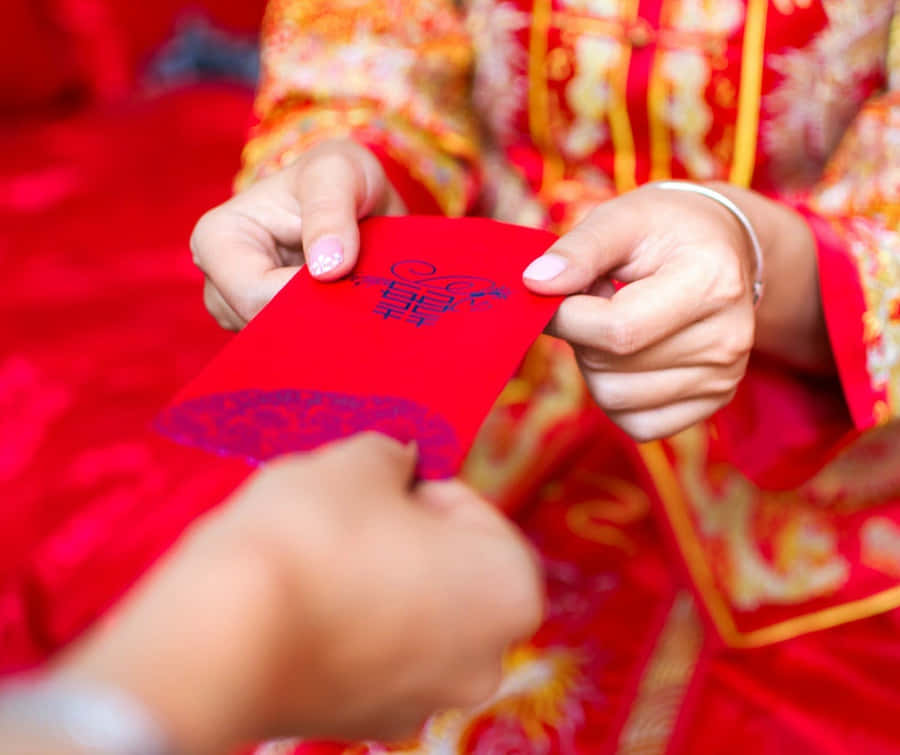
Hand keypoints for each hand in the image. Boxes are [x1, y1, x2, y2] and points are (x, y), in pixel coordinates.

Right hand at [57, 435, 542, 753]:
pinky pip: (370, 653)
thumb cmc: (310, 538)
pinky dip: (347, 625)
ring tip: (315, 558)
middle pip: (446, 568)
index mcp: (509, 591)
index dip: (420, 486)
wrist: (221, 636)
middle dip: (401, 534)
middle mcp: (484, 661)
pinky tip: (302, 604)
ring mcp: (425, 701)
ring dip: (374, 579)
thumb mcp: (359, 461)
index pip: (473, 511)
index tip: (377, 487)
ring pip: (408, 611)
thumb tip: (397, 462)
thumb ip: (395, 455)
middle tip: (346, 514)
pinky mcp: (365, 723)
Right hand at [190, 139, 405, 329]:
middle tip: (359, 297)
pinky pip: (295, 352)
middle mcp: (219, 282)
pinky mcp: (268, 332)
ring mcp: (240, 311)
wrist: (356, 200)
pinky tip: (346, 316)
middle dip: (314, 318)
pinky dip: (324, 339)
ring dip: (322, 330)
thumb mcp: (340, 173)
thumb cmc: (338, 177)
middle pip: (263, 328)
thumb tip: (327, 267)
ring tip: (353, 297)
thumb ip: (332, 210)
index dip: (303, 299)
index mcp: (218, 238)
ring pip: (281, 346)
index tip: (347, 284)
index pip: (253, 294)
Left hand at [523, 182, 828, 441]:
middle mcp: (728, 338)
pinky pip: (638, 424)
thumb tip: (535, 283)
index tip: (552, 295)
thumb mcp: (622, 218)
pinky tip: (630, 355)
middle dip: (582, 338)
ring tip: (618, 323)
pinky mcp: (715, 401)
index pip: (617, 331)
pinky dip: (617, 396)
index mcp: (710, 282)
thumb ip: (577, 250)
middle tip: (599, 301)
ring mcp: (724, 376)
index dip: (566, 318)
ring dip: (596, 366)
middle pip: (611, 370)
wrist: (724, 245)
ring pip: (615, 400)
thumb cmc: (666, 228)